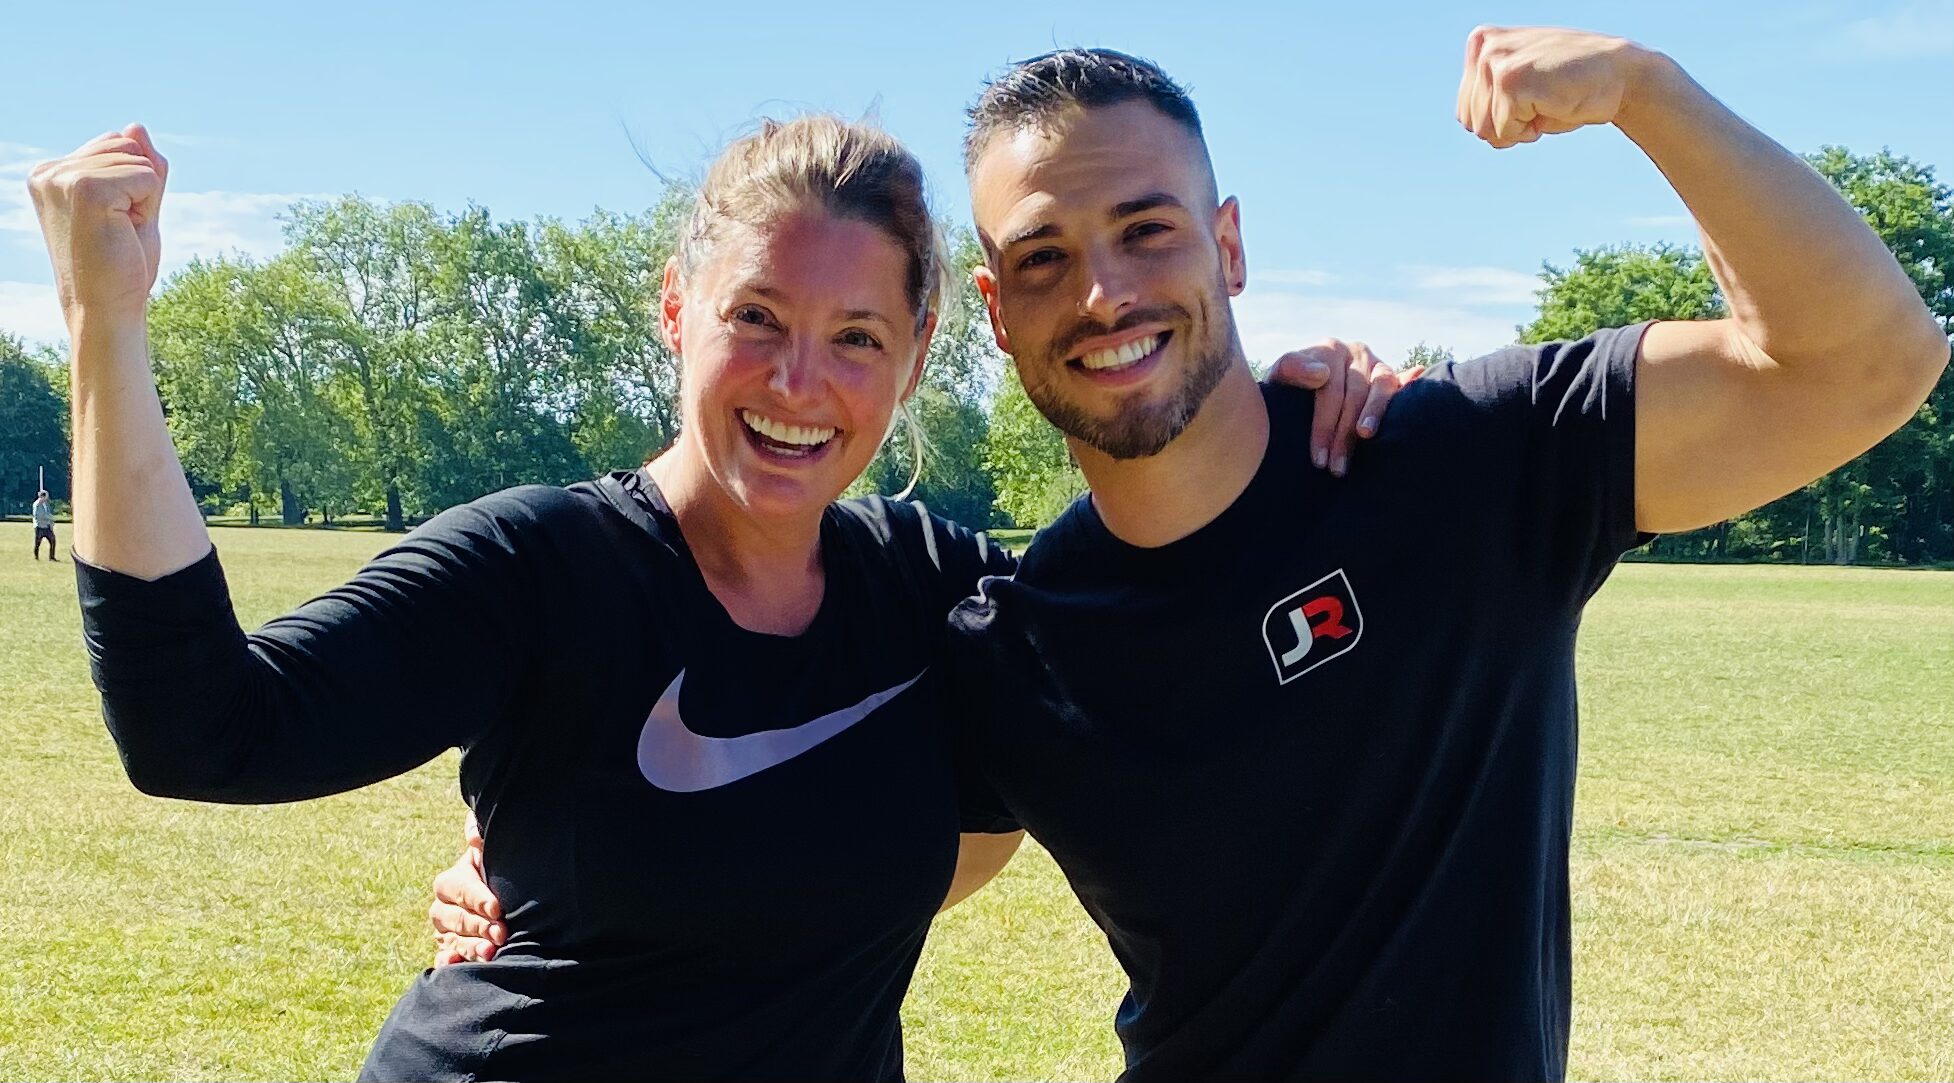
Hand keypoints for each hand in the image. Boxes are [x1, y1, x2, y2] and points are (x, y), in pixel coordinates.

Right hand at [27, 123, 167, 327]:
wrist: (107, 308)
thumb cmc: (121, 265)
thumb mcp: (135, 207)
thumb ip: (138, 167)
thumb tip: (136, 126)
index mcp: (51, 173)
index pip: (116, 144)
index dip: (132, 184)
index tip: (113, 221)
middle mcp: (49, 171)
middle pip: (128, 146)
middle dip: (140, 188)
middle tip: (119, 230)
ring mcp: (62, 177)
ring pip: (139, 159)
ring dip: (144, 199)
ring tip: (118, 233)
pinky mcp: (84, 187)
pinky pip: (147, 175)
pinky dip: (148, 205)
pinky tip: (122, 231)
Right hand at [429, 811, 505, 965]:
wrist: (503, 897)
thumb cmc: (497, 870)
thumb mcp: (491, 851)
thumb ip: (480, 834)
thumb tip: (474, 836)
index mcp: (450, 881)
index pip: (460, 889)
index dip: (478, 898)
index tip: (497, 907)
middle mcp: (441, 908)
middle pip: (456, 918)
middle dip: (479, 925)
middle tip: (501, 932)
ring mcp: (443, 932)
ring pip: (452, 941)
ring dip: (469, 947)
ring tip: (490, 952)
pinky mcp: (448, 952)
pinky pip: (443, 960)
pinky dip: (449, 964)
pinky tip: (456, 966)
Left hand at [1266, 339, 1414, 476]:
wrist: (1296, 391)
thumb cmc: (1286, 391)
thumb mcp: (1279, 379)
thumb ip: (1291, 369)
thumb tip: (1322, 374)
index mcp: (1329, 350)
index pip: (1330, 390)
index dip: (1324, 426)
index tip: (1318, 458)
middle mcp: (1355, 353)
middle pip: (1355, 393)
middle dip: (1344, 435)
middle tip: (1336, 468)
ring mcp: (1376, 363)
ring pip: (1383, 386)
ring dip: (1375, 414)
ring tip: (1366, 439)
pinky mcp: (1390, 377)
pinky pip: (1402, 383)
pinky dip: (1410, 386)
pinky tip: (1416, 388)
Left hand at [1455, 26, 1654, 148]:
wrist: (1620, 77)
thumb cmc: (1571, 86)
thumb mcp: (1521, 82)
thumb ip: (1488, 92)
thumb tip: (1465, 121)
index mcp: (1481, 43)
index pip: (1464, 112)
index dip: (1498, 120)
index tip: (1530, 98)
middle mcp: (1484, 47)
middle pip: (1470, 122)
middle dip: (1506, 126)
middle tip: (1541, 101)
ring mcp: (1496, 61)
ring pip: (1484, 130)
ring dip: (1518, 128)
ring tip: (1546, 101)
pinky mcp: (1510, 80)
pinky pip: (1504, 132)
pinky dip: (1529, 131)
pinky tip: (1553, 105)